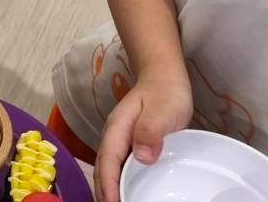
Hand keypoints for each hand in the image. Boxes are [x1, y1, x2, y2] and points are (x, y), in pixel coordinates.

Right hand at [95, 71, 192, 201]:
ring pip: (107, 169)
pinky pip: (117, 167)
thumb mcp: (163, 110)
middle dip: (103, 192)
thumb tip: (142, 157)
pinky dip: (116, 183)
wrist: (162, 77)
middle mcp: (113, 137)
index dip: (108, 185)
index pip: (108, 162)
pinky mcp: (129, 145)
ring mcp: (119, 141)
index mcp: (118, 129)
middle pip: (102, 168)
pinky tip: (125, 192)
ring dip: (107, 189)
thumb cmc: (165, 93)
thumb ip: (151, 130)